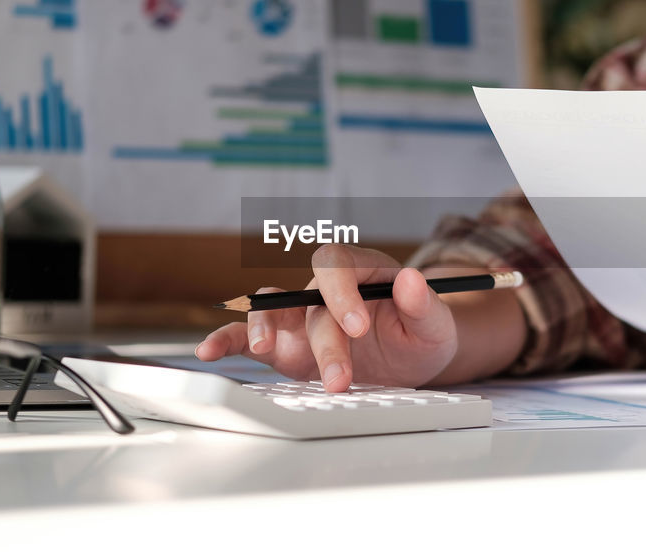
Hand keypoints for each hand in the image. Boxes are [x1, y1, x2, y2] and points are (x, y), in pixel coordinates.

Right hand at [195, 245, 458, 391]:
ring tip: (267, 349)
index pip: (338, 265)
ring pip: (271, 308)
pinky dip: (227, 341)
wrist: (414, 359)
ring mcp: (302, 317)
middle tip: (341, 380)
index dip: (340, 291)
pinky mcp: (286, 346)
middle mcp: (325, 290)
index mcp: (361, 271)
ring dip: (264, 327)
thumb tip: (410, 278)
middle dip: (324, 343)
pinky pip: (248, 337)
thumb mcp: (435, 325)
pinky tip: (209, 351)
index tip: (357, 326)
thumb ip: (423, 303)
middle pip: (309, 301)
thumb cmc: (423, 334)